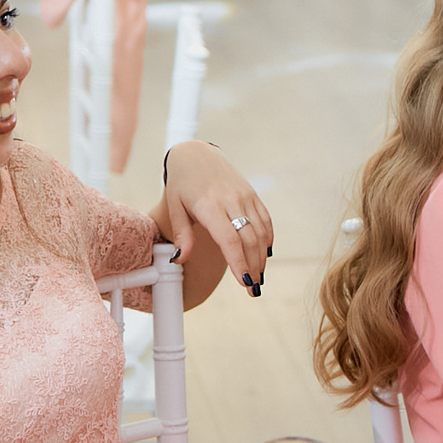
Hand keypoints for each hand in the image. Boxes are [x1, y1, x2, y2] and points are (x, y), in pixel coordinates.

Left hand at [161, 140, 271, 290]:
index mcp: (209, 205)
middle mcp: (231, 200)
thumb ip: (182, 235)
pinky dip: (267, 239)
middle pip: (249, 239)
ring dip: (261, 257)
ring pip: (260, 232)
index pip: (229, 240)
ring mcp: (245, 196)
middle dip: (253, 267)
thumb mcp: (174, 207)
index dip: (238, 263)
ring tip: (258, 277)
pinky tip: (264, 255)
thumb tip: (180, 260)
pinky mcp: (252, 194)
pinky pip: (265, 220)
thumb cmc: (182, 182)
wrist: (196, 154)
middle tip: (253, 288)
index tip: (243, 282)